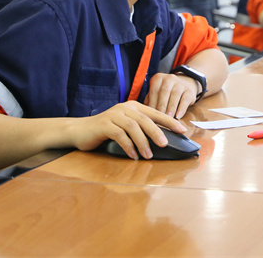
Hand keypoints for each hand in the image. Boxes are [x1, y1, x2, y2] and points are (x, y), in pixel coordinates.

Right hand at [69, 100, 186, 159]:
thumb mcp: (125, 126)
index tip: (182, 130)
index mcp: (133, 107)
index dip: (169, 121)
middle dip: (157, 132)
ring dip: (142, 142)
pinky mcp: (104, 125)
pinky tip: (133, 155)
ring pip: (133, 127)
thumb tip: (162, 139)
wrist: (80, 130)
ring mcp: (114, 115)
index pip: (155, 113)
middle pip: (146, 120)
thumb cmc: (106, 130)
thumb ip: (140, 128)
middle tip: (165, 144)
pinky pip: (119, 135)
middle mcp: (125, 108)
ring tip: (148, 155)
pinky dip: (128, 146)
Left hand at [144, 72, 198, 118]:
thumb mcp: (156, 95)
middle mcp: (169, 78)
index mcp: (158, 78)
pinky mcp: (189, 90)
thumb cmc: (164, 95)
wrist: (182, 88)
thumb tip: (146, 113)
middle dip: (161, 106)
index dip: (152, 103)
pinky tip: (178, 116)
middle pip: (164, 92)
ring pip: (175, 95)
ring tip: (168, 118)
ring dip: (171, 108)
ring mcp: (180, 83)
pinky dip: (181, 109)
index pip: (154, 91)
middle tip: (160, 117)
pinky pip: (185, 99)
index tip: (151, 115)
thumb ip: (150, 101)